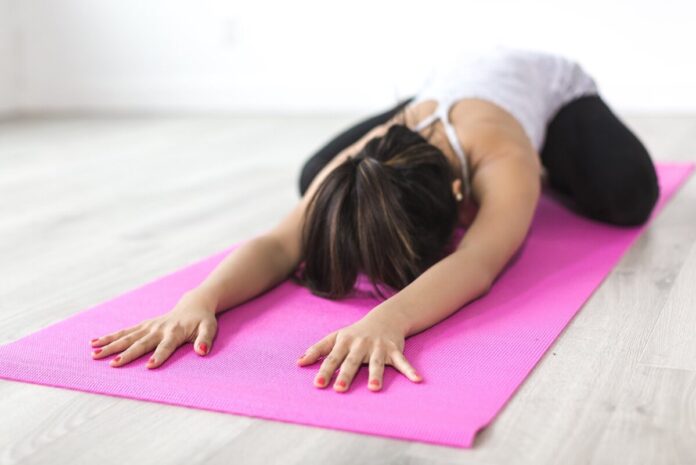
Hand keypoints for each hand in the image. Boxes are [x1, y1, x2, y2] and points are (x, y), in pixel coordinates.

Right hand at [88, 289, 218, 367]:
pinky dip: (109, 337)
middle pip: (141, 343)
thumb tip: (201, 352)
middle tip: (112, 364)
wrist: (193, 305)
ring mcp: (149, 326)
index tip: (149, 366)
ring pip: (127, 336)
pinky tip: (94, 343)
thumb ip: (205, 340)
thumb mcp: (209, 328)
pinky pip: (124, 331)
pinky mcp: (143, 325)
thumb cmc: (202, 321)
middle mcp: (159, 329)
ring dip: (111, 345)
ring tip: (94, 354)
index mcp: (175, 332)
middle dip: (127, 353)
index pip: (166, 346)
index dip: (159, 356)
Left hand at [296, 312, 422, 391]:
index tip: (318, 384)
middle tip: (339, 389)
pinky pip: (402, 361)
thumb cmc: (355, 332)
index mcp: (345, 342)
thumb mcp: (335, 337)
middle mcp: (361, 344)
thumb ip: (317, 350)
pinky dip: (410, 370)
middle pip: (352, 362)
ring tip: (374, 389)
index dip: (325, 371)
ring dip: (376, 375)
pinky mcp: (394, 349)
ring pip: (376, 363)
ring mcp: (378, 347)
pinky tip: (417, 380)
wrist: (385, 318)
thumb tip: (298, 363)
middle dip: (346, 375)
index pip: (332, 358)